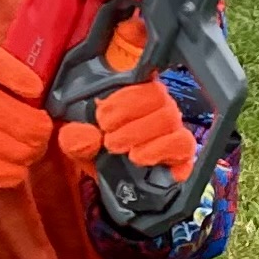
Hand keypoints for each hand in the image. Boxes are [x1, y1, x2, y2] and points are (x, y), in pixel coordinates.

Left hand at [58, 80, 196, 175]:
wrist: (112, 184)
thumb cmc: (97, 152)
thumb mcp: (78, 143)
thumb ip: (75, 137)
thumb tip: (85, 135)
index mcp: (133, 91)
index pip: (142, 74)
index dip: (125, 92)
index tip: (102, 113)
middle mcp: (158, 104)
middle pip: (158, 94)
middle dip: (128, 115)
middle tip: (108, 135)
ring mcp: (173, 126)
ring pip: (169, 118)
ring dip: (140, 133)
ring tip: (118, 148)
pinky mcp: (182, 151)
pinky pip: (183, 143)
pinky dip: (160, 150)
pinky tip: (139, 158)